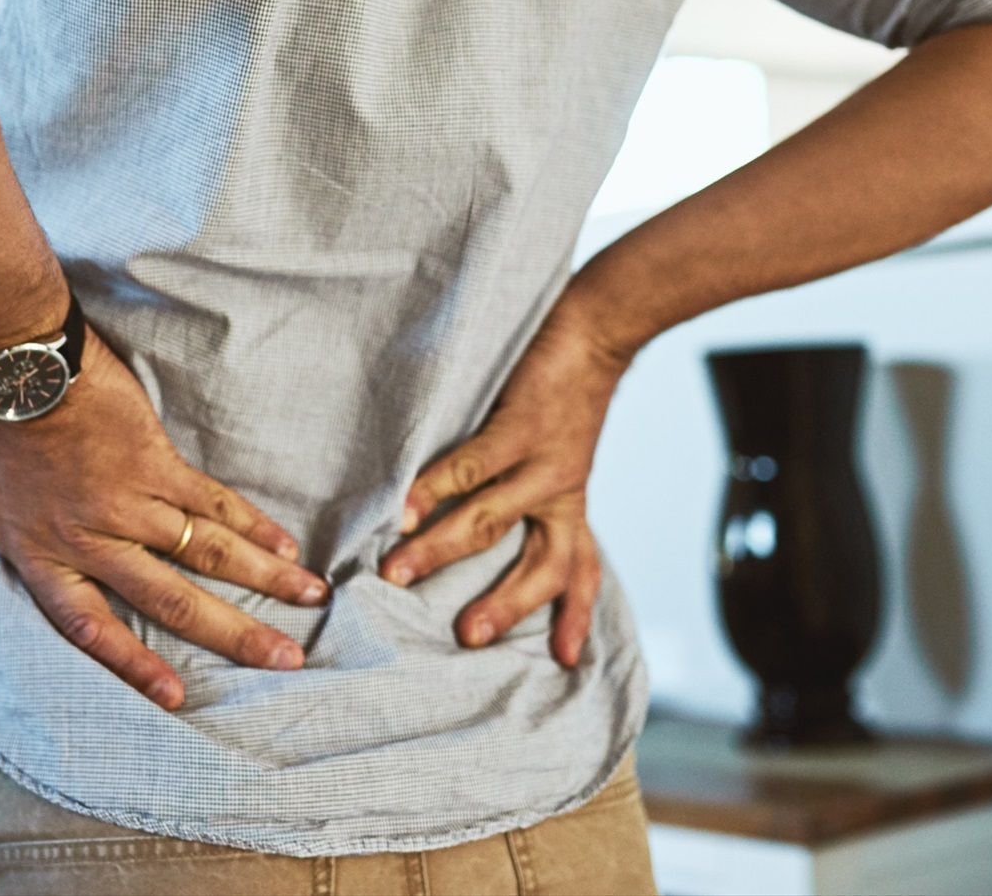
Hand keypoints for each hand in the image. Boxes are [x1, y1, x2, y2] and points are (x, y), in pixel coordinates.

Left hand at [0, 322, 329, 709]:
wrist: (6, 357)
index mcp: (39, 552)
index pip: (89, 626)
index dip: (132, 664)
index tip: (175, 697)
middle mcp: (91, 538)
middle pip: (170, 599)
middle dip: (231, 634)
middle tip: (283, 660)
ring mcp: (129, 500)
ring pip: (206, 553)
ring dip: (263, 579)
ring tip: (309, 602)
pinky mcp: (156, 460)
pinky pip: (212, 501)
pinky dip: (252, 523)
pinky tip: (285, 543)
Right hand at [380, 296, 632, 666]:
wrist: (596, 328)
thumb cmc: (565, 389)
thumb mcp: (561, 452)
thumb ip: (528, 486)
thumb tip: (469, 518)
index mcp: (570, 503)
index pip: (581, 570)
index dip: (577, 616)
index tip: (570, 663)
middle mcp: (561, 492)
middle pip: (542, 567)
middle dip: (504, 605)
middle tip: (465, 637)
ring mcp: (542, 462)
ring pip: (488, 522)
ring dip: (439, 551)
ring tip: (395, 575)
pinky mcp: (521, 428)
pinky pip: (470, 468)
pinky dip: (433, 490)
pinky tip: (403, 509)